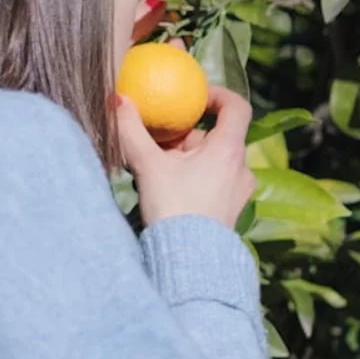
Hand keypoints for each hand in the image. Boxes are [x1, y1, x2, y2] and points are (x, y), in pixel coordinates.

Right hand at [113, 84, 255, 228]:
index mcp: (229, 150)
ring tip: (158, 170)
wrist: (187, 263)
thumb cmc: (174, 209)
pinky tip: (170, 191)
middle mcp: (241, 168)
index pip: (237, 107)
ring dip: (188, 160)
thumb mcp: (148, 166)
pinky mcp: (230, 211)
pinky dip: (195, 179)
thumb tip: (118, 100)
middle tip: (159, 143)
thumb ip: (132, 130)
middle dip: (188, 136)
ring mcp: (238, 192)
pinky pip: (214, 183)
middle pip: (217, 137)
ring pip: (213, 162)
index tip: (195, 98)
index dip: (218, 95)